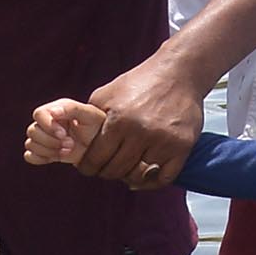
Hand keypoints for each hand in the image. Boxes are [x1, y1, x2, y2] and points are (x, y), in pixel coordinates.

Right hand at [24, 99, 106, 167]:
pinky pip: (29, 156)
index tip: (63, 134)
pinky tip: (56, 157)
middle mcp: (47, 122)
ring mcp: (44, 138)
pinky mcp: (44, 152)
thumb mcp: (89, 114)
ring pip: (30, 144)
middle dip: (51, 141)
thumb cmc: (98, 126)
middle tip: (70, 144)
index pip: (38, 114)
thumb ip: (71, 109)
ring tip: (67, 151)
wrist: (103, 146)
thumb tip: (53, 112)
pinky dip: (40, 158)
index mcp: (56, 110)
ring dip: (48, 150)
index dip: (48, 125)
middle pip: (32, 131)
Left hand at [71, 63, 204, 193]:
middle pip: (115, 170)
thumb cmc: (139, 82)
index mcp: (119, 120)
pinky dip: (152, 181)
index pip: (95, 159)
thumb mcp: (106, 94)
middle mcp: (141, 132)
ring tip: (124, 170)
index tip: (88, 167)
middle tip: (105, 168)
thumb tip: (72, 140)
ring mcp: (164, 140)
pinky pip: (164, 177)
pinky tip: (144, 176)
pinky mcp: (183, 145)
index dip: (87, 167)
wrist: (178, 73)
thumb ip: (87, 118)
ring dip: (128, 176)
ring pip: (138, 176)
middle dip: (106, 172)